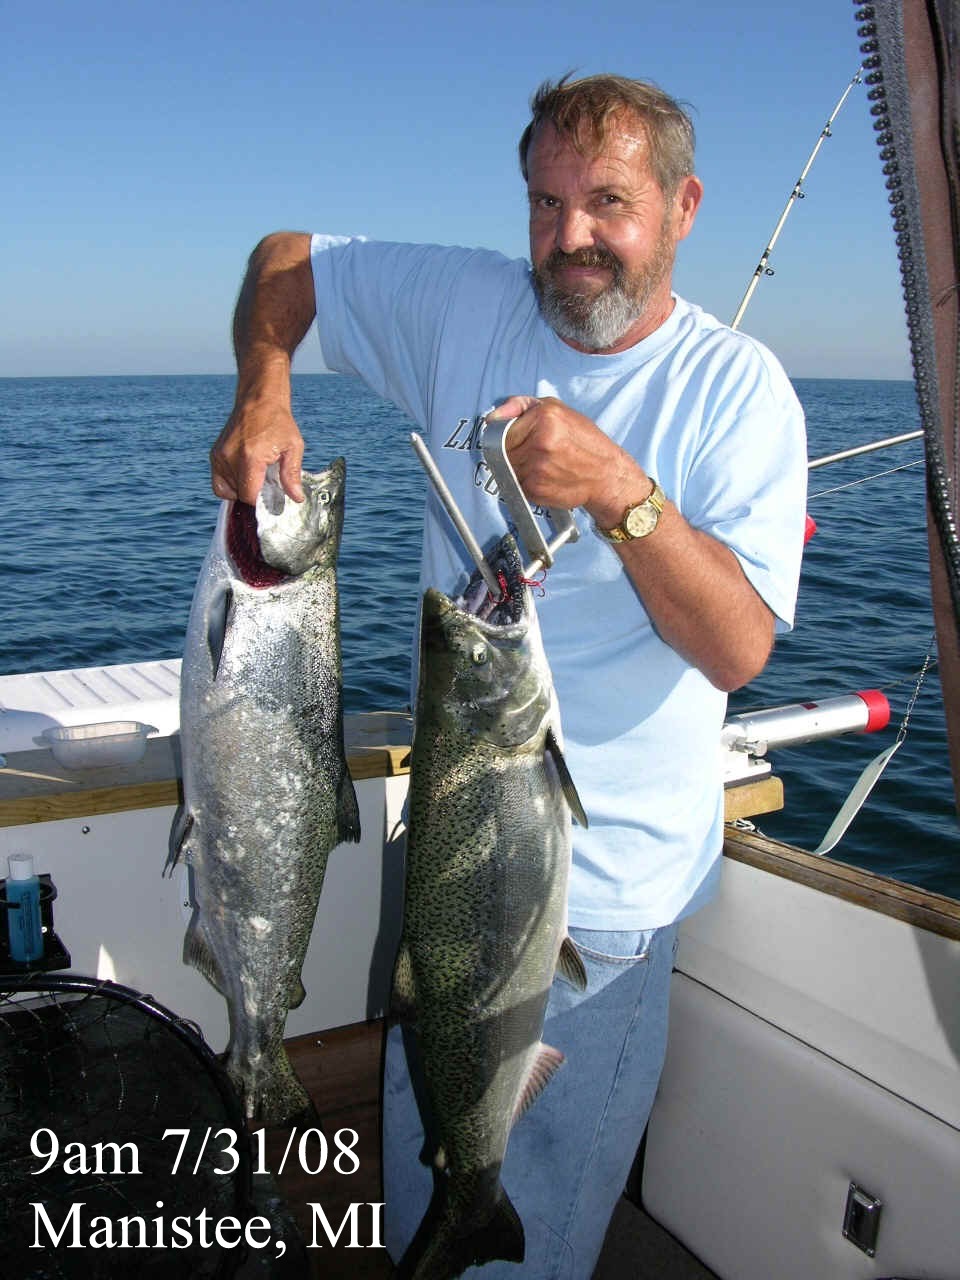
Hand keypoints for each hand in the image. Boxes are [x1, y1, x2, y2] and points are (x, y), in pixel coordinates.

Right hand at [210, 396, 304, 504]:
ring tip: (256, 474)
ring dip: (241, 489)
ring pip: (227, 491)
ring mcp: (219, 456)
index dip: (261, 501)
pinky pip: (218, 483)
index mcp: (250, 457)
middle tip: (266, 480)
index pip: (249, 496)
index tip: (271, 495)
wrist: (259, 400)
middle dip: (253, 494)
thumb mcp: (293, 447)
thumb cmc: (278, 422)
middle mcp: (230, 458)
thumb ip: (292, 475)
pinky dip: (230, 485)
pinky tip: (244, 475)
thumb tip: (296, 498)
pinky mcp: (214, 455)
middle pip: (238, 495)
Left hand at [486, 395, 648, 526]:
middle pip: (502, 450)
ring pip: (507, 468)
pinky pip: (516, 485)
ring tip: (543, 465)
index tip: (519, 440)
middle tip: (535, 454)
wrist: (606, 475)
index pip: (502, 429)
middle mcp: (540, 442)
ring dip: (519, 468)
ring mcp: (537, 468)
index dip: (509, 436)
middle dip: (514, 452)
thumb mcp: (557, 410)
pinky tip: (545, 478)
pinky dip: (526, 483)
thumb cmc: (585, 441)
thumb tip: (492, 417)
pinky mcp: (536, 489)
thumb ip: (521, 406)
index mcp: (544, 418)